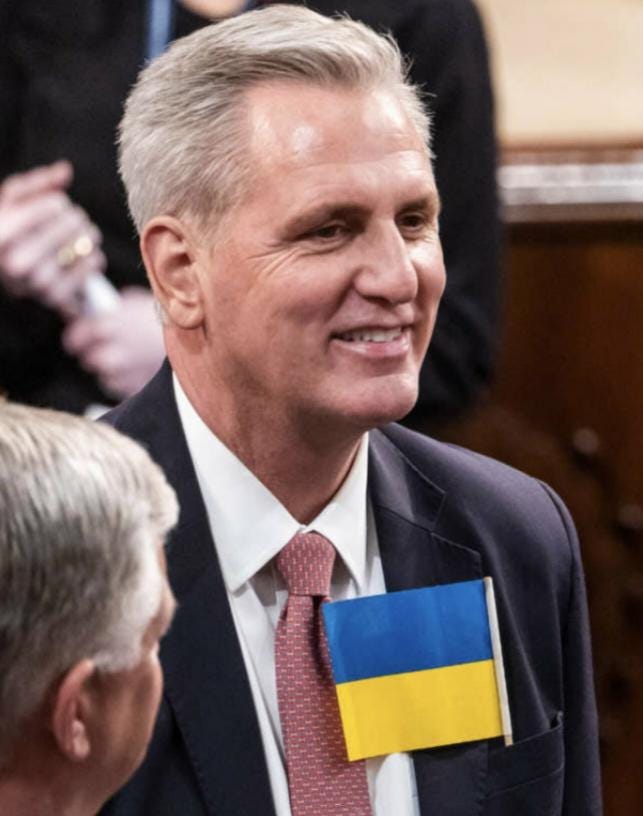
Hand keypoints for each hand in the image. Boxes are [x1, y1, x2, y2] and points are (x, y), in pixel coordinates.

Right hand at [0, 161, 105, 316]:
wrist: (2, 275)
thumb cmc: (8, 229)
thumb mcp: (11, 201)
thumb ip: (37, 183)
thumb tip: (66, 170)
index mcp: (2, 235)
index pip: (54, 206)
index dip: (58, 203)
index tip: (55, 207)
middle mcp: (18, 263)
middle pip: (71, 223)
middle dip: (75, 218)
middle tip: (72, 221)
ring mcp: (38, 284)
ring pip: (84, 244)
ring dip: (88, 235)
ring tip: (82, 234)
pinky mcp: (57, 298)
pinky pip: (91, 266)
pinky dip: (94, 257)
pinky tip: (87, 254)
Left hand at [63, 287, 164, 398]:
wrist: (198, 340)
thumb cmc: (172, 319)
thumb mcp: (140, 302)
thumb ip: (116, 310)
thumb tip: (100, 312)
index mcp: (109, 325)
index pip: (76, 336)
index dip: (76, 338)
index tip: (77, 340)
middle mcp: (113, 351)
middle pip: (90, 359)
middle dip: (96, 354)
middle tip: (108, 348)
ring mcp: (126, 374)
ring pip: (106, 377)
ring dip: (113, 370)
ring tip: (129, 360)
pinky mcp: (138, 388)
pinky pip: (125, 388)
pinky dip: (129, 381)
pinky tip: (141, 370)